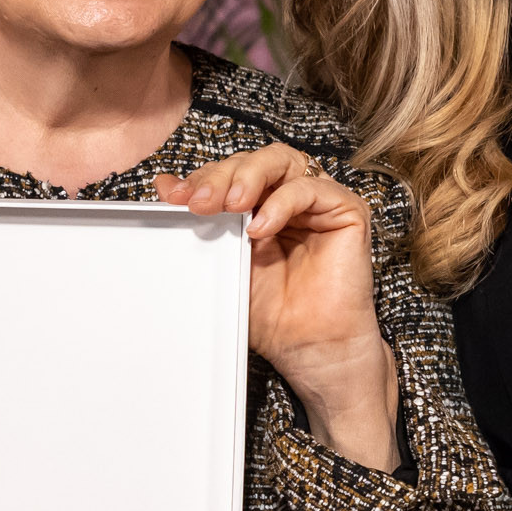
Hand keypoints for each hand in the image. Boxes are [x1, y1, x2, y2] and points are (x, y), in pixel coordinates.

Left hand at [156, 143, 400, 470]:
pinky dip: (282, 202)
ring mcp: (318, 202)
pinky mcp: (346, 211)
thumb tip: (165, 187)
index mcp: (260, 207)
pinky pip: (311, 188)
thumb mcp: (223, 263)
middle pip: (253, 162)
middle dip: (220, 176)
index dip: (201, 178)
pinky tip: (262, 226)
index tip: (172, 195)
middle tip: (199, 201)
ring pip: (282, 161)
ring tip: (231, 203)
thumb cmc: (273, 314)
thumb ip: (201, 224)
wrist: (309, 349)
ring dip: (249, 177)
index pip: (230, 174)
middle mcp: (288, 199)